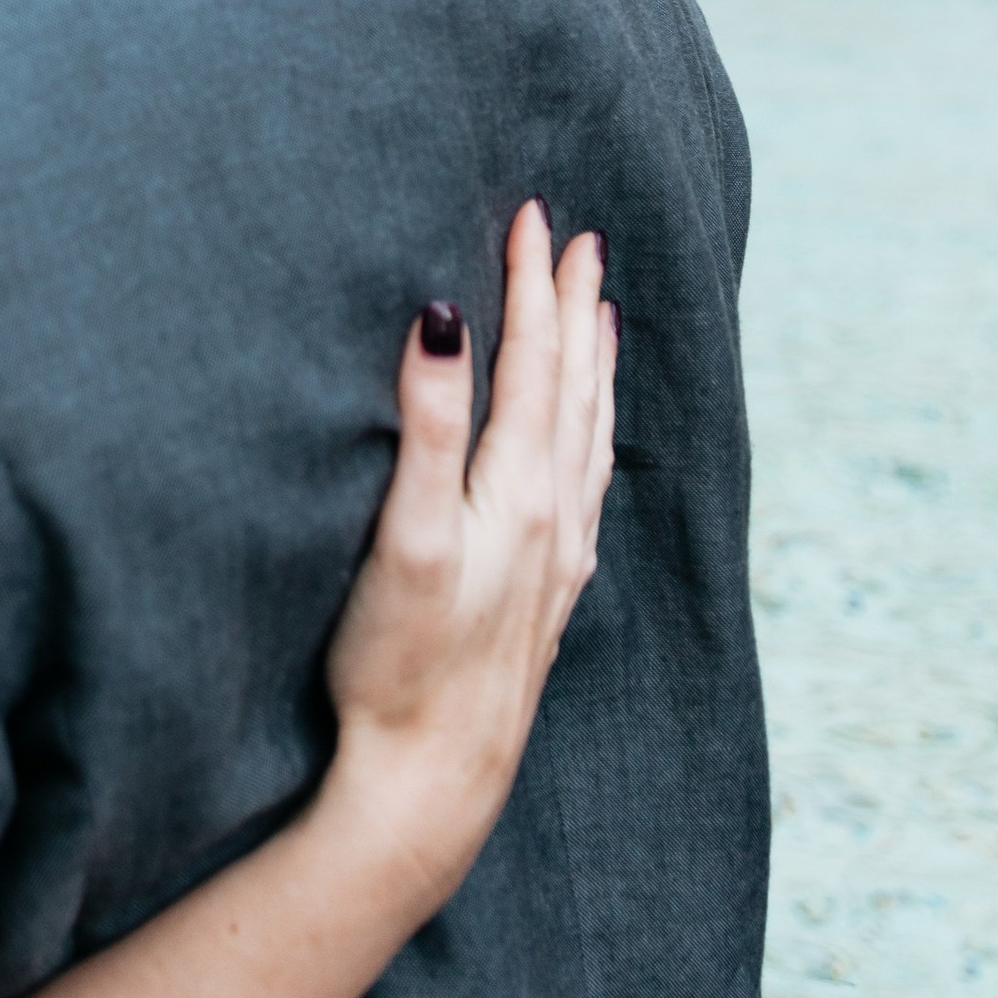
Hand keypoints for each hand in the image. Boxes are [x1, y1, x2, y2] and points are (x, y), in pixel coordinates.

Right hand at [318, 203, 617, 921]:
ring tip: (598, 316)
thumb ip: (425, 423)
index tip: (532, 215)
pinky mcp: (544, 597)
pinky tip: (583, 443)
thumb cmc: (399, 662)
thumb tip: (441, 316)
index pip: (535, 363)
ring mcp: (554, 562)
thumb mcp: (405, 536)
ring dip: (592, 368)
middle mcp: (552, 519)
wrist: (428, 783)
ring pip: (588, 438)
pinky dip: (590, 436)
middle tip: (578, 240)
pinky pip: (584, 485)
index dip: (530, 286)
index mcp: (519, 492)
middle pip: (573, 390)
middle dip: (572, 310)